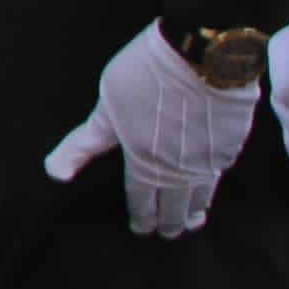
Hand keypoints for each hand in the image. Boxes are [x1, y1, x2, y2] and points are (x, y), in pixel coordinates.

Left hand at [43, 25, 260, 236]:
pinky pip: (220, 176)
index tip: (141, 228)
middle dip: (167, 221)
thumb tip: (55, 172)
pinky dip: (214, 189)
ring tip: (190, 222)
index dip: (140, 215)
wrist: (205, 55)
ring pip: (201, 196)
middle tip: (166, 233)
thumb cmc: (148, 74)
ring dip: (192, 211)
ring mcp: (209, 158)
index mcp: (144, 160)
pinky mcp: (233, 144)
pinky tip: (212, 189)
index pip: (140, 197)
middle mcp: (179, 168)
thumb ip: (83, 144)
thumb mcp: (105, 106)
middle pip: (173, 204)